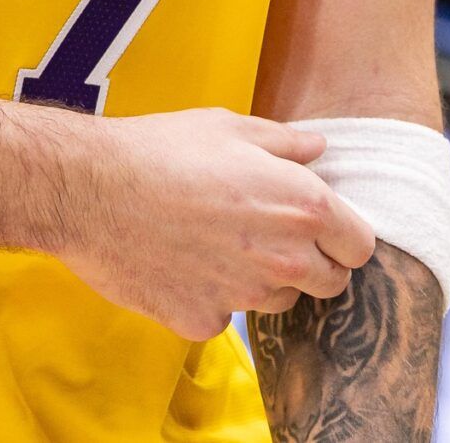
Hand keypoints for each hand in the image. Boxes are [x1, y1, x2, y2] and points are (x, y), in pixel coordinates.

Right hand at [49, 108, 376, 341]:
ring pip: (279, 302)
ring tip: (219, 243)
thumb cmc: (160, 150)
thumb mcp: (229, 127)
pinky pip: (223, 316)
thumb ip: (284, 143)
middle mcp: (284, 260)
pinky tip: (181, 263)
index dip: (342, 235)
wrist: (90, 190)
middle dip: (312, 264)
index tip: (320, 227)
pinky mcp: (203, 322)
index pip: (359, 246)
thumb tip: (317, 148)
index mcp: (302, 207)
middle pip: (331, 284)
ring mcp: (244, 298)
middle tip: (271, 236)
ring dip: (263, 281)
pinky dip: (211, 297)